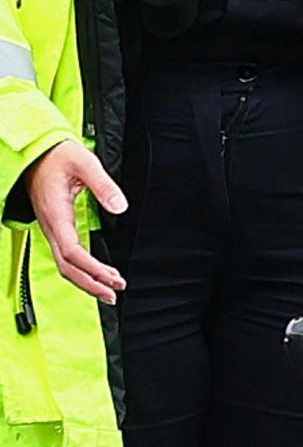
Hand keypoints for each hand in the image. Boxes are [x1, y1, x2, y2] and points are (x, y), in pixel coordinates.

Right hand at [21, 140, 123, 304]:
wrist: (36, 153)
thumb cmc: (58, 156)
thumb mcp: (85, 163)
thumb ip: (104, 185)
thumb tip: (121, 207)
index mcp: (56, 214)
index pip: (72, 252)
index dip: (92, 269)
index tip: (113, 277)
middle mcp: (51, 226)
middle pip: (66, 266)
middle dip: (90, 283)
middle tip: (114, 293)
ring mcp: (51, 228)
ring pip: (64, 264)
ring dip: (86, 280)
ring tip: (109, 290)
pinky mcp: (55, 227)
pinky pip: (66, 255)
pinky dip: (81, 269)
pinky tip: (97, 274)